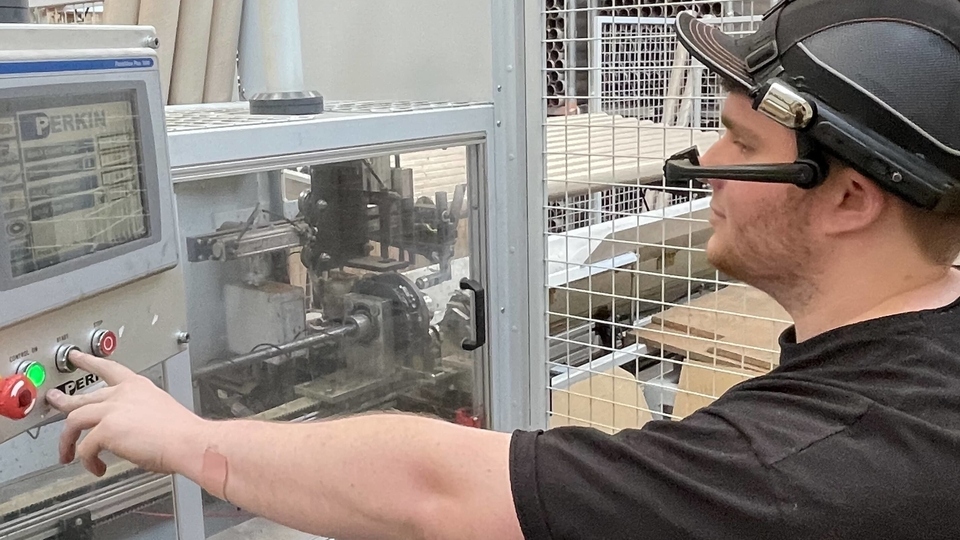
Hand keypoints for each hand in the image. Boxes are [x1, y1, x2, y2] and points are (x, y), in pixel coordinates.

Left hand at [45, 350, 206, 477]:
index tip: (77, 357)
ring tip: (65, 453)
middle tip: (55, 400)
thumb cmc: (182, 433)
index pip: (108, 369)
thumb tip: (129, 433)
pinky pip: (85, 448)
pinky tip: (96, 468)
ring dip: (67, 441)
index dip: (89, 362)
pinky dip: (88, 462)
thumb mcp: (159, 413)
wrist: (188, 442)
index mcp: (138, 387)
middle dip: (64, 401)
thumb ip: (138, 416)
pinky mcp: (106, 429)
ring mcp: (112, 410)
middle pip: (83, 397)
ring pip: (74, 420)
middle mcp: (123, 394)